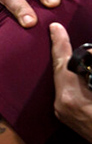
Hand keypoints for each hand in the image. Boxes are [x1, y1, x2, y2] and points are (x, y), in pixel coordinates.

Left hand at [50, 23, 91, 140]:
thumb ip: (90, 66)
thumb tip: (89, 55)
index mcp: (72, 96)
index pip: (62, 62)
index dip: (59, 42)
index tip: (54, 27)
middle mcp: (62, 103)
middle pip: (60, 70)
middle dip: (63, 52)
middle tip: (60, 35)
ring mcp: (62, 112)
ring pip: (63, 80)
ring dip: (69, 67)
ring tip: (71, 53)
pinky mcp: (66, 116)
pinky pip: (66, 90)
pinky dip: (72, 80)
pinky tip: (78, 74)